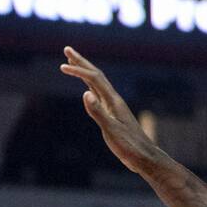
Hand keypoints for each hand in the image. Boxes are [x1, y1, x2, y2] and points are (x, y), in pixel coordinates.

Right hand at [59, 47, 165, 175]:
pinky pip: (99, 95)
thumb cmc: (129, 146)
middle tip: (67, 49)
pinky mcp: (113, 115)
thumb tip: (85, 93)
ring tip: (73, 63)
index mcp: (113, 101)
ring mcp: (114, 107)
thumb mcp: (111, 130)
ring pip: (97, 84)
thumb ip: (98, 112)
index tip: (62, 67)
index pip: (94, 79)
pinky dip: (90, 87)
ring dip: (85, 72)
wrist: (144, 157)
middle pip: (96, 76)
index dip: (78, 71)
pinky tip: (87, 89)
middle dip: (81, 62)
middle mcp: (114, 100)